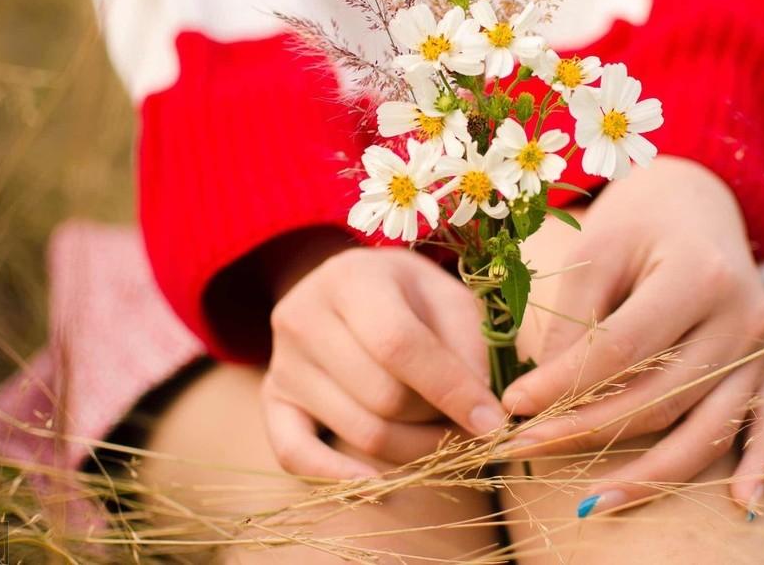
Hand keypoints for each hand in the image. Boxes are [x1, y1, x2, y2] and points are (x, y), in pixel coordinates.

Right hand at [263, 247, 505, 478]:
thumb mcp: (446, 295)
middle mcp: (305, 317)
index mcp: (351, 279)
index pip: (400, 345)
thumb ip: (469, 344)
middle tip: (466, 423)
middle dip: (436, 420)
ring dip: (413, 448)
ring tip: (440, 435)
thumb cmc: (409, 294)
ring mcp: (282, 361)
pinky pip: (294, 453)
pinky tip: (376, 484)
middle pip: (382, 397)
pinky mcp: (272, 398)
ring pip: (358, 431)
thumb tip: (481, 410)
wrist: (346, 286)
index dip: (451, 389)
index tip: (491, 421)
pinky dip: (337, 477)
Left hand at [501, 156, 763, 511]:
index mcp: (699, 275)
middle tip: (525, 449)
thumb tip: (544, 397)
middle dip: (586, 433)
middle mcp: (742, 317)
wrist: (699, 201)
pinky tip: (740, 507)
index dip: (563, 384)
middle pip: (660, 398)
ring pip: (708, 429)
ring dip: (650, 475)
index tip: (512, 404)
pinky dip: (760, 467)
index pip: (622, 349)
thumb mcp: (599, 246)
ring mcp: (763, 349)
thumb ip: (573, 318)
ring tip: (590, 504)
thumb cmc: (638, 220)